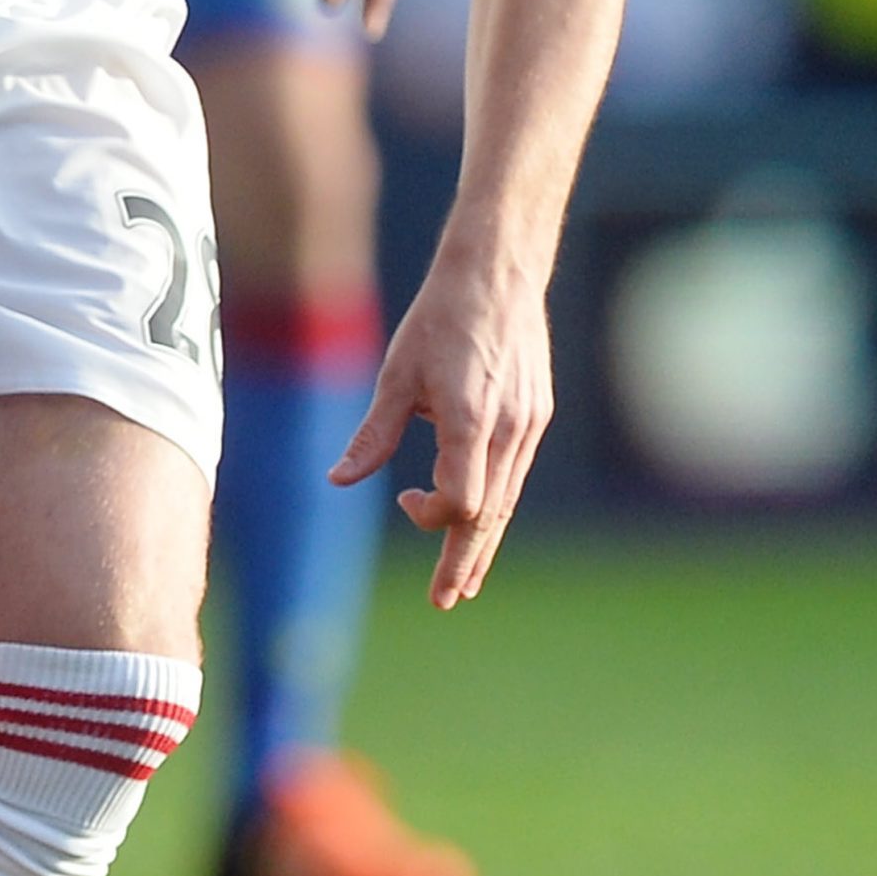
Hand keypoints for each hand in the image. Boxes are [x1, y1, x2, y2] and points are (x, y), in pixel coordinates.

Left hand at [334, 247, 552, 609]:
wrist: (498, 275)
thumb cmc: (438, 319)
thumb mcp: (395, 374)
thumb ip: (373, 434)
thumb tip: (340, 480)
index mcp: (470, 419)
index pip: (463, 499)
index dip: (432, 517)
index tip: (403, 502)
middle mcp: (509, 429)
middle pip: (491, 513)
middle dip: (466, 560)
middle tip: (449, 600)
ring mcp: (529, 424)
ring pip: (508, 497)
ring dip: (485, 540)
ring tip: (467, 579)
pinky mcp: (536, 415)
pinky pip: (515, 473)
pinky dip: (498, 504)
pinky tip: (483, 521)